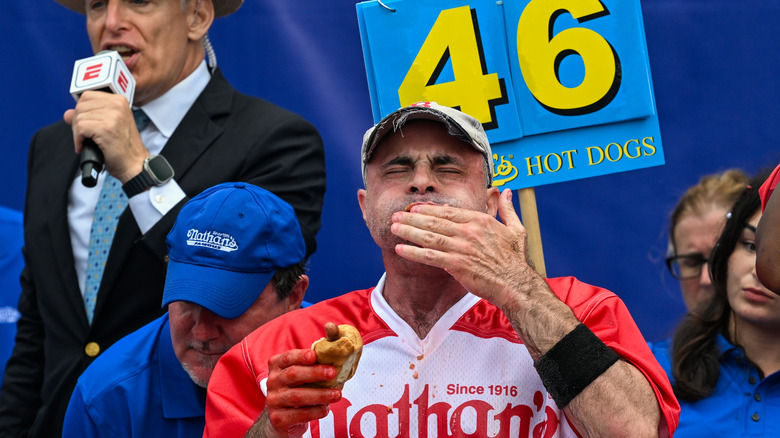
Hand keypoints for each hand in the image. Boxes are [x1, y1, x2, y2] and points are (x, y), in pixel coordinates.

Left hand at [63, 90, 147, 182]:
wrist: (135, 164)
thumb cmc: (123, 148)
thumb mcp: (108, 126)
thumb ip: (89, 116)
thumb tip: (67, 114)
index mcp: (119, 101)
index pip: (87, 96)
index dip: (81, 111)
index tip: (85, 124)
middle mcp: (117, 105)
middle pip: (81, 106)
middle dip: (77, 122)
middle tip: (83, 136)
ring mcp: (113, 115)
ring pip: (79, 117)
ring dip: (77, 132)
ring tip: (85, 142)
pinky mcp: (106, 128)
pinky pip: (80, 128)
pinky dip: (78, 139)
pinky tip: (84, 146)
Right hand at [261, 349, 341, 436]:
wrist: (282, 418)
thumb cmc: (298, 389)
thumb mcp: (301, 376)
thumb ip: (313, 367)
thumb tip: (336, 360)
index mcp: (277, 366)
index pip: (287, 357)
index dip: (300, 356)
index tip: (314, 355)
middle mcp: (272, 382)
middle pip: (293, 374)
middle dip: (315, 373)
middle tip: (333, 372)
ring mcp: (273, 401)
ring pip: (297, 396)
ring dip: (320, 394)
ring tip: (337, 394)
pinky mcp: (278, 419)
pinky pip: (299, 414)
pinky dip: (315, 411)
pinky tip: (326, 409)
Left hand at [390, 188, 542, 308]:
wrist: (515, 283)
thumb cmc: (516, 259)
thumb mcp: (516, 229)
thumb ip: (508, 209)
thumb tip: (507, 191)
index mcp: (480, 220)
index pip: (449, 211)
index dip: (429, 209)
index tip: (415, 207)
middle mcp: (468, 231)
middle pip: (434, 221)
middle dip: (412, 217)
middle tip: (396, 215)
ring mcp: (461, 247)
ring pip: (428, 236)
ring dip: (408, 231)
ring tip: (393, 227)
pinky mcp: (456, 265)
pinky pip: (429, 256)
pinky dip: (413, 252)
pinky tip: (400, 249)